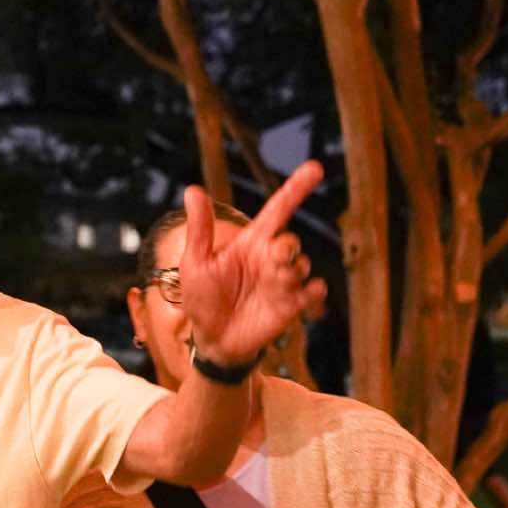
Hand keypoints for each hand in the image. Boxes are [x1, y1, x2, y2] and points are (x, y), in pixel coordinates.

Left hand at [180, 161, 327, 366]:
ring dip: (293, 270)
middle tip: (277, 253)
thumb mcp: (195, 263)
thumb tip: (193, 190)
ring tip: (277, 281)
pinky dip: (314, 290)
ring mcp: (282, 282)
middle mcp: (271, 258)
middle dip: (288, 245)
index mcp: (251, 243)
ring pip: (302, 265)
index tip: (315, 168)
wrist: (212, 339)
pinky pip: (313, 292)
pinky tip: (309, 291)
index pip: (278, 210)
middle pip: (291, 241)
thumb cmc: (202, 298)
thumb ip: (200, 230)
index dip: (296, 188)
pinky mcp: (291, 305)